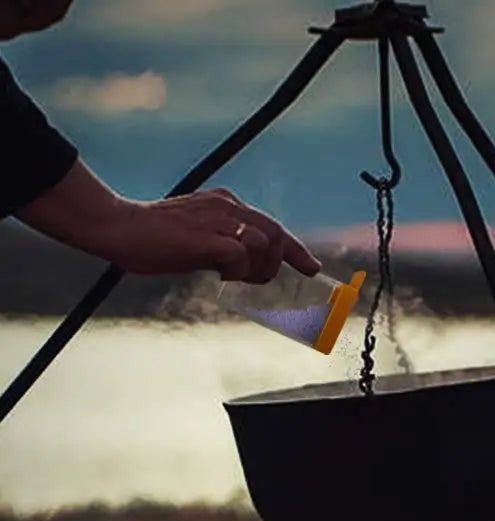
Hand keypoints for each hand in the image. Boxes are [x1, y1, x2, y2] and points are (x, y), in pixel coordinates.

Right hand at [109, 188, 321, 282]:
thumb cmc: (152, 239)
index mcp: (225, 205)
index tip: (312, 267)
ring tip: (235, 277)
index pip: (272, 226)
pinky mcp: (204, 236)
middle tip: (263, 279)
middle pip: (276, 232)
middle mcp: (226, 207)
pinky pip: (240, 253)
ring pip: (265, 242)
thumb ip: (222, 247)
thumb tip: (240, 267)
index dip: (296, 250)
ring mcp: (216, 220)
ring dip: (258, 268)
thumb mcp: (197, 239)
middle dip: (284, 261)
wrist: (118, 228)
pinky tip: (220, 275)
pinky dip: (238, 269)